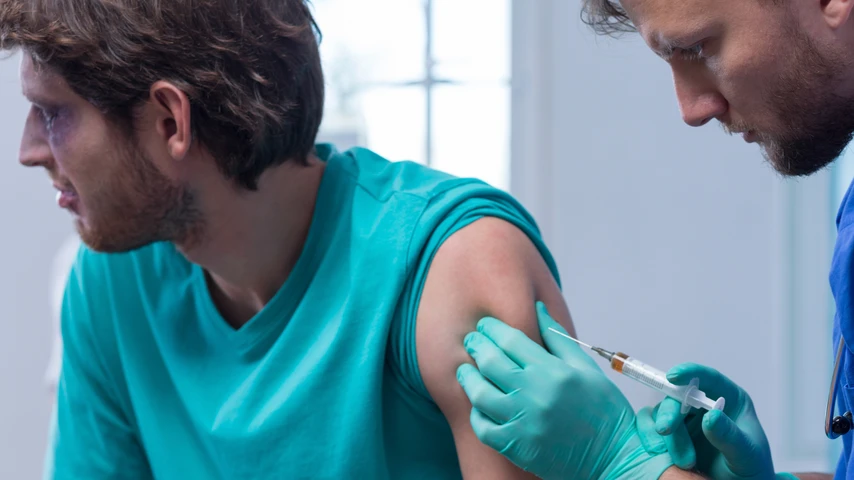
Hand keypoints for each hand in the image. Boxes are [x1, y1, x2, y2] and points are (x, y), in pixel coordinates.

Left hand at [456, 302, 673, 479]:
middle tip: (471, 340)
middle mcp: (535, 395)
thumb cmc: (603, 410)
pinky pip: (483, 427)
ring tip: (466, 370)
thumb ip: (557, 338)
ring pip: (480, 394)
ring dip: (468, 378)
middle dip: (476, 346)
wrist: (614, 456)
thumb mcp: (585, 368)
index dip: (492, 328)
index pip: (510, 341)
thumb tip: (537, 309)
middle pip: (490, 362)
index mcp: (553, 372)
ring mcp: (523, 422)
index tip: (485, 324)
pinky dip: (476, 413)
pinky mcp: (517, 446)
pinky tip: (478, 404)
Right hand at [635, 363, 785, 479]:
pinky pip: (651, 430)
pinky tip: (664, 458)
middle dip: (670, 413)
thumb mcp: (746, 455)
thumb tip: (711, 415)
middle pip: (678, 396)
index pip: (708, 379)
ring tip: (685, 463)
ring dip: (668, 438)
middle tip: (665, 430)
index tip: (673, 376)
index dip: (689, 372)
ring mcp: (686, 421)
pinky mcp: (671, 436)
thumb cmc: (750, 471)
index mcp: (729, 400)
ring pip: (662, 414)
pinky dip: (654, 442)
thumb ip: (730, 436)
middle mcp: (704, 406)